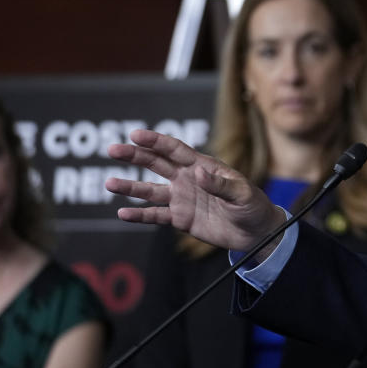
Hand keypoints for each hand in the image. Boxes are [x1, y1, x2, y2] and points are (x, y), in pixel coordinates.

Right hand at [105, 129, 279, 253]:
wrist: (256, 232)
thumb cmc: (254, 206)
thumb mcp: (243, 194)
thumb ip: (221, 184)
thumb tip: (199, 173)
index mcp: (203, 166)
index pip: (175, 149)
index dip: (155, 141)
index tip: (135, 135)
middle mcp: (188, 179)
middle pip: (156, 164)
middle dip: (134, 156)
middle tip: (113, 150)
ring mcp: (182, 198)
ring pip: (150, 190)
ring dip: (130, 187)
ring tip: (110, 183)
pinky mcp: (180, 218)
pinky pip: (156, 215)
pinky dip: (139, 215)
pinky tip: (122, 213)